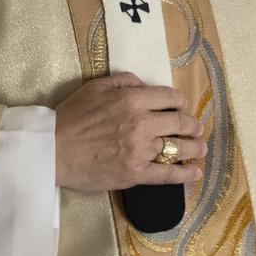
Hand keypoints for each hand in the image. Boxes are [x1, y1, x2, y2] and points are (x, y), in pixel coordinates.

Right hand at [55, 72, 205, 191]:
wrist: (54, 149)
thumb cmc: (73, 115)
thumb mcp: (98, 86)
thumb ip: (126, 81)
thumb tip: (145, 85)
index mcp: (133, 100)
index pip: (169, 97)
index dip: (179, 101)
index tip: (182, 106)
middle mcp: (141, 123)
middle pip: (178, 122)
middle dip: (192, 124)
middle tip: (197, 127)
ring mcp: (140, 150)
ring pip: (177, 147)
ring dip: (194, 147)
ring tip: (201, 147)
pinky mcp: (135, 173)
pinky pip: (166, 174)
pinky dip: (184, 174)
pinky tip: (195, 172)